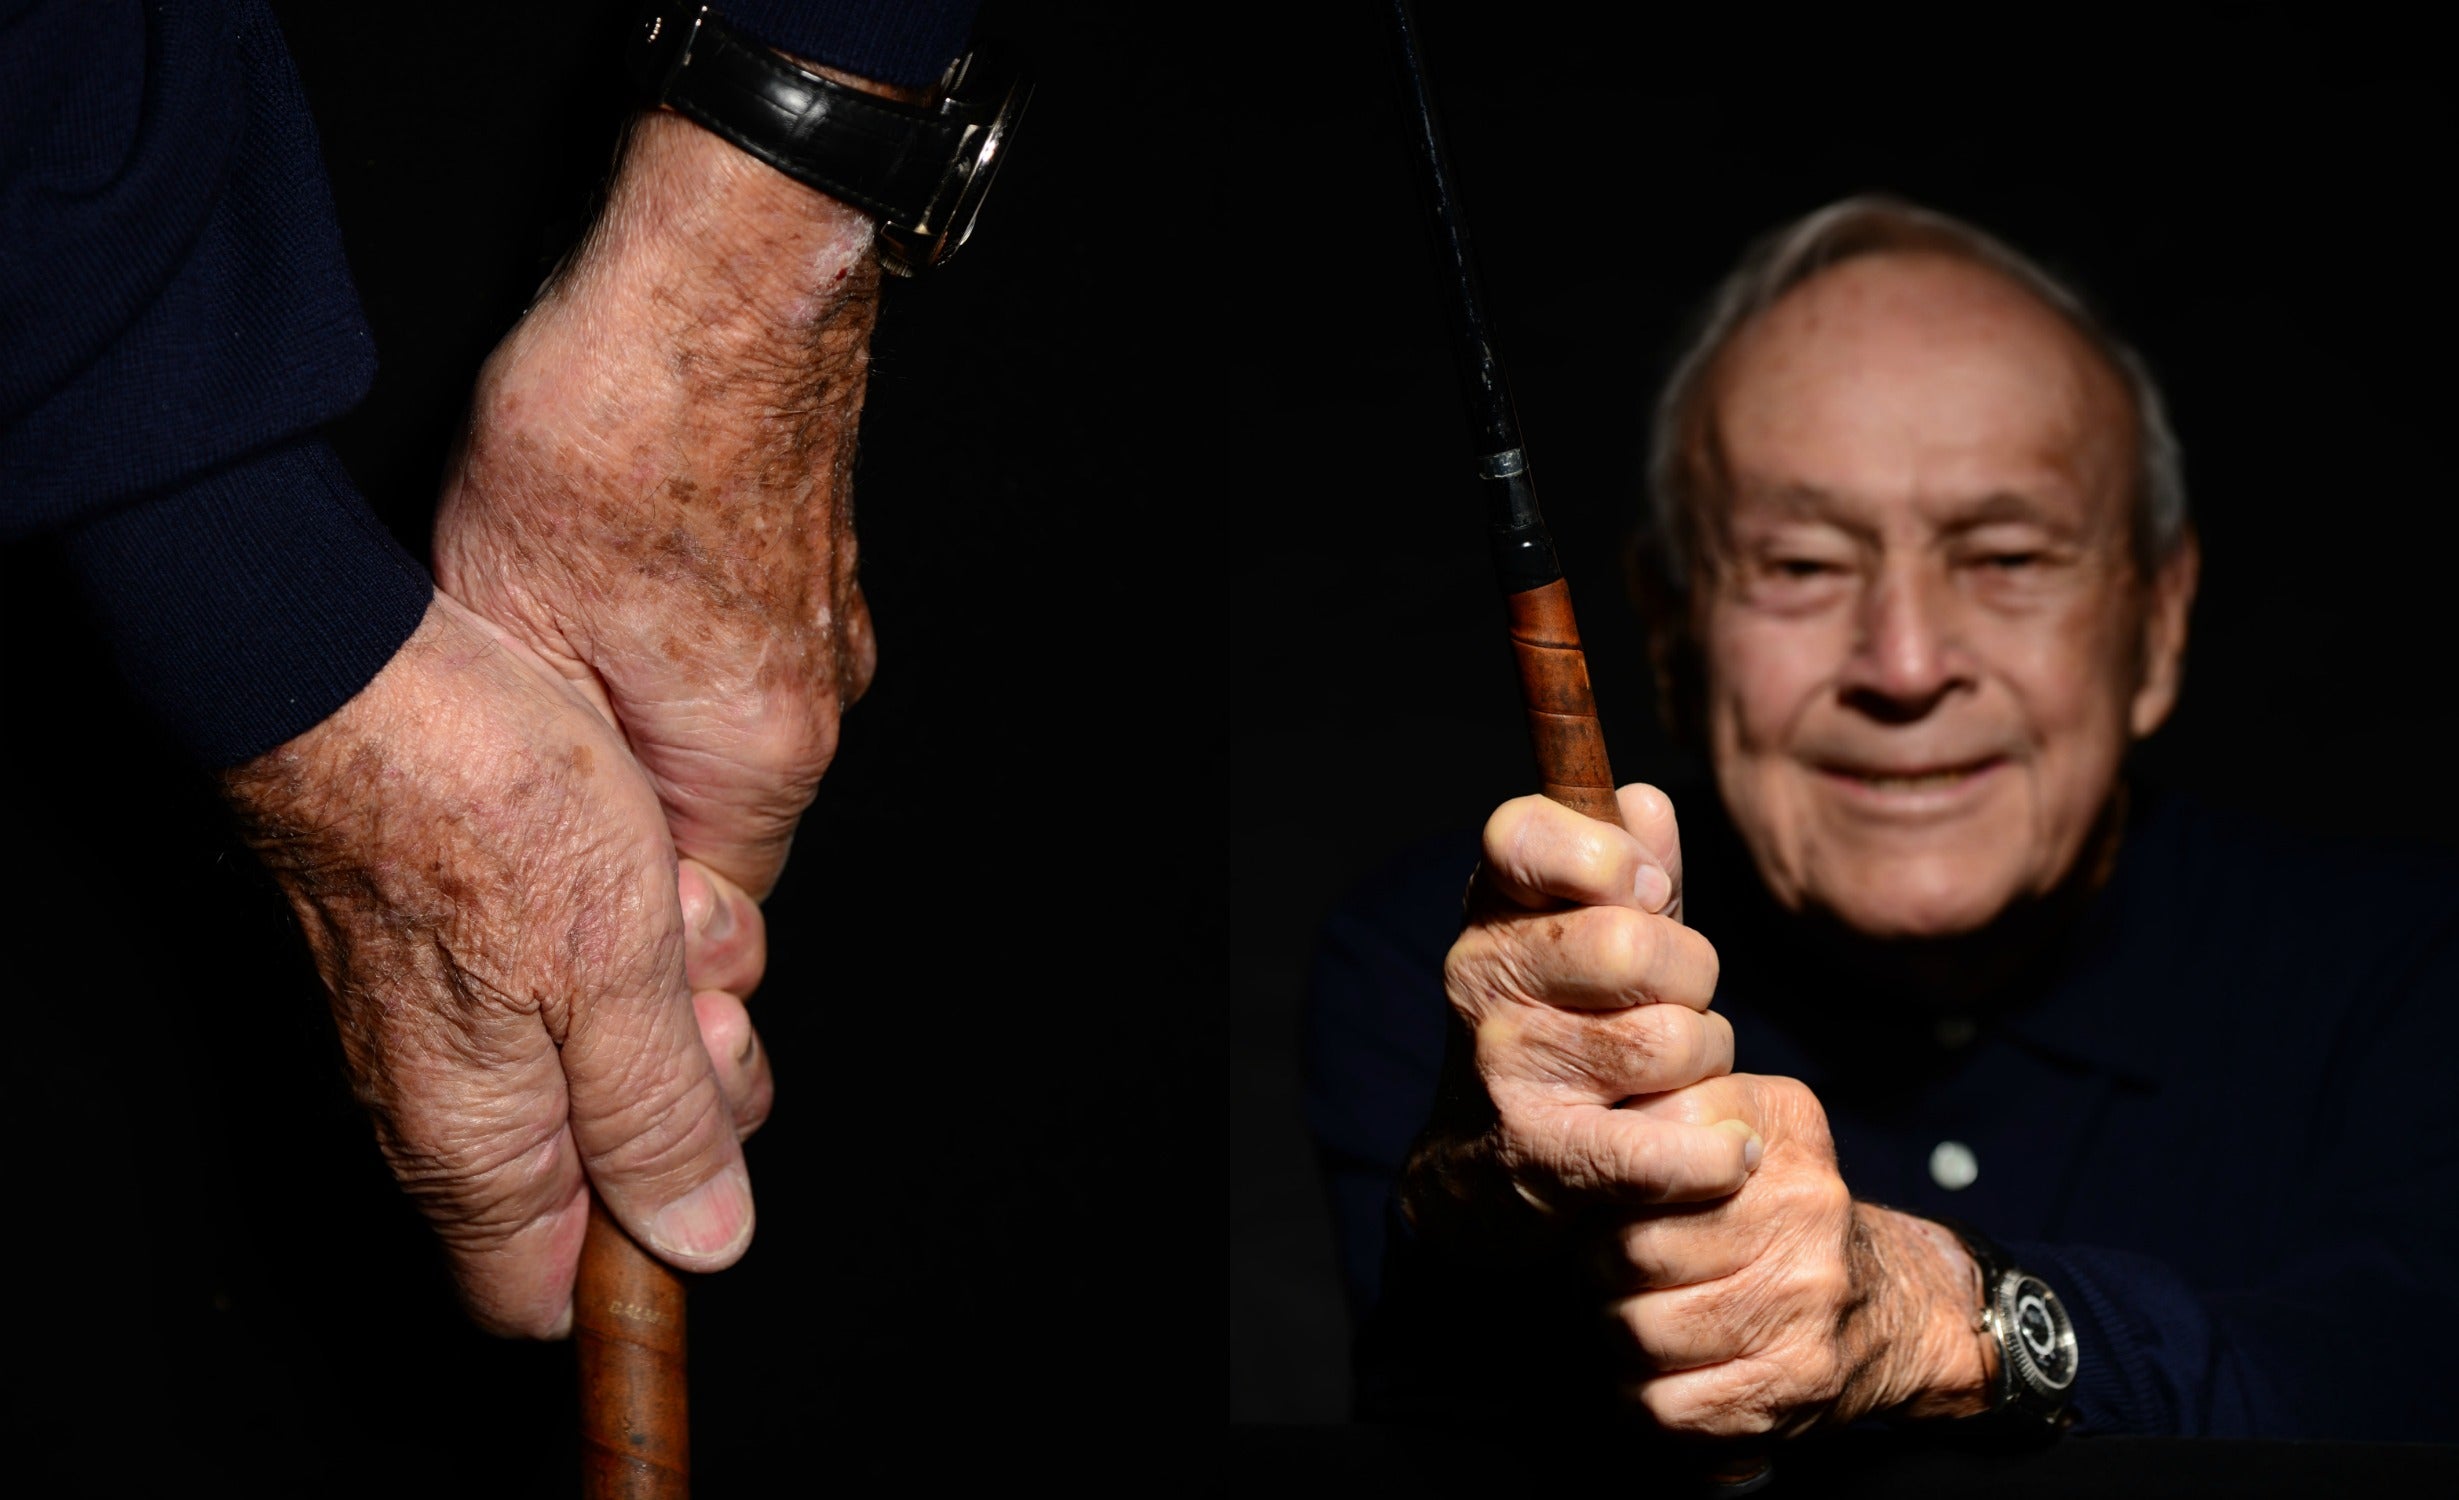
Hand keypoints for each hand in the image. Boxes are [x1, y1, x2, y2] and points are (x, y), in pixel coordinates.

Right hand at [223, 594, 775, 1336]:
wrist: (352, 665)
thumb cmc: (478, 803)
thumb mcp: (615, 973)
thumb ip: (655, 1118)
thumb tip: (701, 1238)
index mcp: (474, 1146)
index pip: (537, 1294)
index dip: (637, 1247)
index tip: (698, 1156)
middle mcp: (442, 1102)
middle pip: (605, 1165)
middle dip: (691, 1085)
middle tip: (700, 993)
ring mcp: (447, 1020)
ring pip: (607, 1053)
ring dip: (673, 981)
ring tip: (668, 895)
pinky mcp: (460, 939)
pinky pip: (580, 969)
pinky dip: (634, 921)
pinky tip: (642, 853)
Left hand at [434, 108, 884, 899]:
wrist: (720, 276)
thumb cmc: (619, 429)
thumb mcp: (507, 624)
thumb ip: (540, 770)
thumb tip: (547, 857)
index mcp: (754, 756)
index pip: (708, 916)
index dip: (623, 917)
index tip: (553, 879)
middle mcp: (816, 710)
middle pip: (720, 830)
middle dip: (628, 820)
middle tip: (530, 763)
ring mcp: (830, 637)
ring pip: (730, 743)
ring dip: (649, 730)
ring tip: (563, 656)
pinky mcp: (820, 573)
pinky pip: (747, 664)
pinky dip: (680, 660)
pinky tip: (614, 591)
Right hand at [1405, 784, 1752, 1240]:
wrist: (1484, 1168)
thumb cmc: (1562, 1025)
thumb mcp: (1582, 935)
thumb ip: (1623, 868)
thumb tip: (1646, 804)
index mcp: (1492, 910)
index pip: (1519, 835)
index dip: (1605, 855)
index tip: (1647, 890)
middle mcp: (1483, 979)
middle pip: (1629, 944)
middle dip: (1692, 975)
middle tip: (1678, 1002)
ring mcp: (1506, 1067)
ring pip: (1668, 1043)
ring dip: (1705, 1064)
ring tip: (1678, 1077)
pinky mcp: (1542, 1155)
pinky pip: (1662, 1148)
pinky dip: (1715, 1155)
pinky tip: (1729, 1152)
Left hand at [1602, 1074, 1994, 1436]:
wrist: (1889, 1306)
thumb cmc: (1780, 1213)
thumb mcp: (1746, 1124)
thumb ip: (1673, 1104)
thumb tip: (1604, 1124)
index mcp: (1782, 1131)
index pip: (1649, 1149)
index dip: (1607, 1183)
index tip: (1609, 1198)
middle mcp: (1805, 1210)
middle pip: (1632, 1248)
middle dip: (1599, 1266)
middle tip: (1609, 1268)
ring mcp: (1804, 1303)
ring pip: (1640, 1330)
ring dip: (1618, 1332)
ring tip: (1636, 1315)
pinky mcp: (1792, 1384)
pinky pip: (1665, 1404)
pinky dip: (1642, 1395)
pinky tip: (1661, 1371)